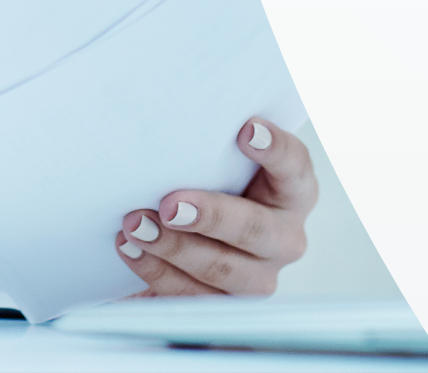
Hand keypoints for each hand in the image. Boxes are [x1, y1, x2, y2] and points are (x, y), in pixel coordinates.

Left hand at [117, 116, 313, 296]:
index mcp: (295, 192)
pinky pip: (192, 295)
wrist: (196, 237)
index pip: (295, 166)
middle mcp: (285, 238)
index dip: (275, 149)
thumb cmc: (211, 185)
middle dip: (211, 216)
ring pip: (221, 269)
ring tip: (137, 226)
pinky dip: (156, 272)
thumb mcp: (222, 165)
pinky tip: (132, 250)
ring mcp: (258, 277)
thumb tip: (175, 122)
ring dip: (174, 248)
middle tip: (170, 204)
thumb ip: (214, 149)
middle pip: (255, 229)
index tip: (246, 129)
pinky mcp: (225, 304)